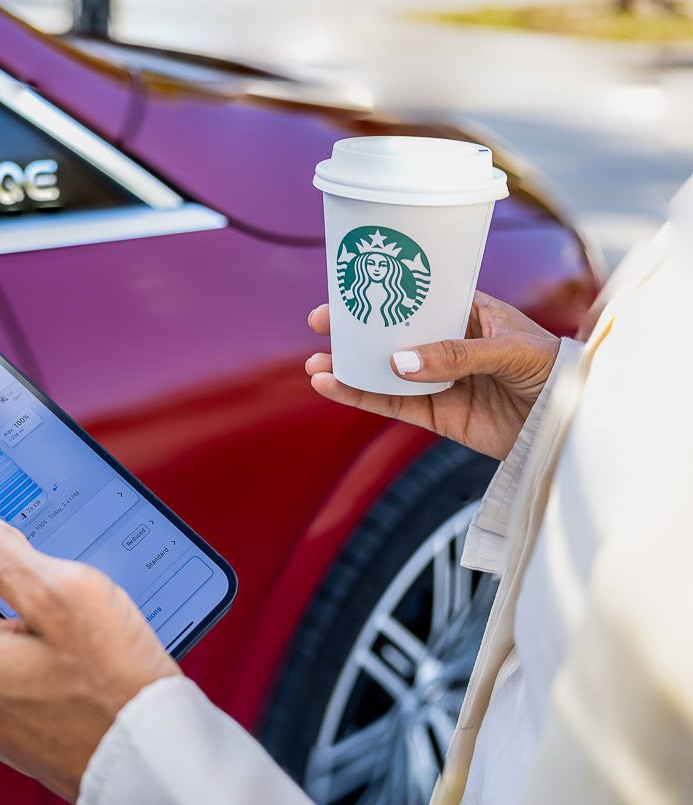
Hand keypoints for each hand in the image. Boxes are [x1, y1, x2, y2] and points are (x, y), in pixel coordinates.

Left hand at [0, 517, 179, 802]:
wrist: (153, 766)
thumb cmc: (112, 683)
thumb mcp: (60, 594)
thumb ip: (3, 556)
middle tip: (6, 536)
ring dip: (2, 605)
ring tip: (54, 581)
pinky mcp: (22, 732)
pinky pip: (7, 671)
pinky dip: (25, 640)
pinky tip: (71, 630)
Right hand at [306, 291, 559, 459]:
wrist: (577, 425)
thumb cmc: (557, 372)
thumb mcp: (512, 352)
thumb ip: (457, 355)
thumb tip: (399, 363)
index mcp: (471, 313)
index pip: (419, 297)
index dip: (383, 293)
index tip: (348, 290)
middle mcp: (450, 344)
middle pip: (393, 333)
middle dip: (355, 330)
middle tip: (320, 324)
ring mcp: (441, 380)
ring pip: (385, 372)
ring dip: (349, 368)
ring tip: (315, 367)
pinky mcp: (439, 415)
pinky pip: (393, 405)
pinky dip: (362, 398)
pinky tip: (333, 388)